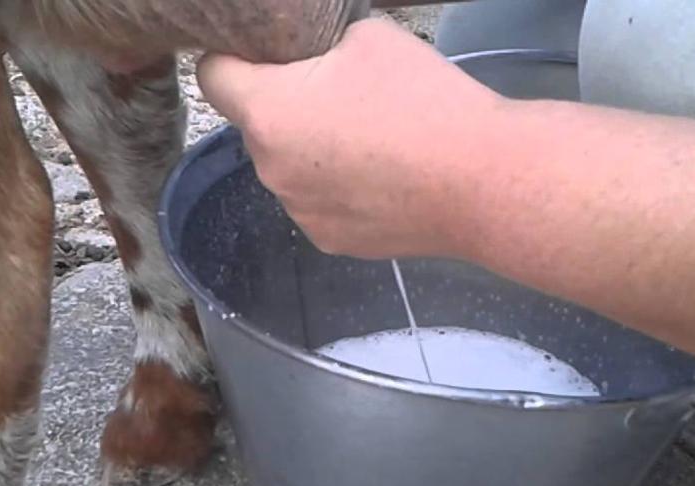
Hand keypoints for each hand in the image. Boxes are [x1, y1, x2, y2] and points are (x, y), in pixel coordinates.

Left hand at [196, 18, 500, 259]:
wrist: (481, 182)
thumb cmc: (425, 101)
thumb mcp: (369, 36)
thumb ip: (321, 39)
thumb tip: (313, 49)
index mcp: (268, 112)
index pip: (213, 75)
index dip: (235, 56)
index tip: (267, 53)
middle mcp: (269, 168)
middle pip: (256, 123)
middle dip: (285, 105)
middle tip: (342, 92)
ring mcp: (298, 211)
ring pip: (287, 166)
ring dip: (311, 149)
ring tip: (371, 138)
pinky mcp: (329, 240)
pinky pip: (317, 201)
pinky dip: (337, 188)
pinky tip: (382, 176)